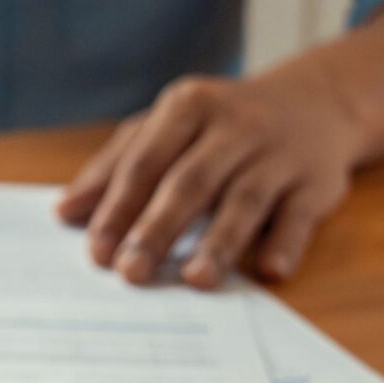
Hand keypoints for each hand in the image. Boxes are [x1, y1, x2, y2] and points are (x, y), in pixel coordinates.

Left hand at [57, 73, 361, 287]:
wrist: (317, 102)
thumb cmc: (221, 125)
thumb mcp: (168, 128)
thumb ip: (117, 166)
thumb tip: (65, 212)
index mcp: (188, 106)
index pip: (145, 161)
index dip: (118, 208)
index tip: (96, 252)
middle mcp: (236, 124)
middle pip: (190, 181)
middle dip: (158, 229)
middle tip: (132, 272)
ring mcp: (279, 152)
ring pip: (245, 199)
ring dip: (220, 242)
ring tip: (195, 280)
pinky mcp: (318, 181)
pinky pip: (300, 214)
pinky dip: (285, 241)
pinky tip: (269, 270)